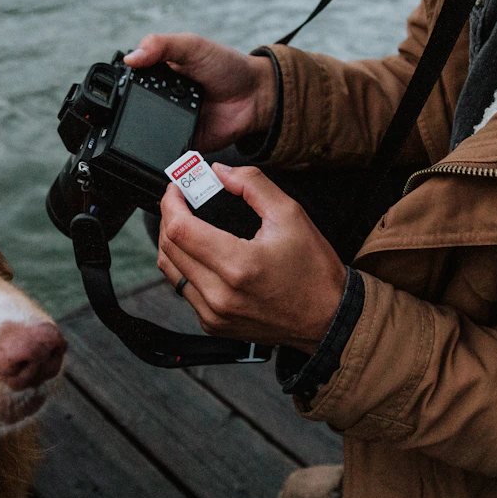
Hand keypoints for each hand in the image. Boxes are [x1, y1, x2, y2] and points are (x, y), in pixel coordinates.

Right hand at [124, 34, 275, 151]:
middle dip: (134, 111)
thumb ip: (161, 45)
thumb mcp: (191, 45)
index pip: (131, 82)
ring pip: (147, 132)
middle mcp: (161, 100)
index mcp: (159, 75)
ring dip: (148, 130)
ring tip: (163, 120)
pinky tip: (167, 141)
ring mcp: (171, 123)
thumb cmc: (227, 66)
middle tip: (148, 104)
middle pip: (134, 110)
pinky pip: (166, 151)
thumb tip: (131, 58)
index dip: (123, 85)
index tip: (122, 87)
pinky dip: (165, 149)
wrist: (255, 95)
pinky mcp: (182, 144)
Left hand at [157, 164, 346, 351]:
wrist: (328, 317)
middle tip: (181, 202)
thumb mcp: (290, 214)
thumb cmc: (314, 271)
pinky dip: (185, 267)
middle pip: (169, 248)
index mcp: (238, 265)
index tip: (176, 189)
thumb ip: (253, 185)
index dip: (171, 202)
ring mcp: (214, 313)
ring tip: (188, 225)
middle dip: (169, 217)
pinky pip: (184, 290)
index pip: (180, 229)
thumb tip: (220, 172)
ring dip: (173, 242)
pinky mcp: (213, 325)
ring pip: (170, 271)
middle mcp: (220, 294)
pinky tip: (201, 254)